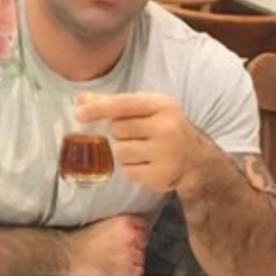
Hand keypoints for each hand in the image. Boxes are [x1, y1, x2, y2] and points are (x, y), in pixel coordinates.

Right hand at [64, 215, 146, 275]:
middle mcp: (131, 236)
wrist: (71, 256)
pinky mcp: (128, 270)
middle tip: (121, 246)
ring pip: (141, 255)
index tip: (132, 232)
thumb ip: (120, 221)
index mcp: (125, 221)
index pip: (143, 222)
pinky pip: (138, 269)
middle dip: (136, 242)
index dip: (136, 228)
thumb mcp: (103, 221)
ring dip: (134, 256)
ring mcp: (131, 254)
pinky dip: (132, 269)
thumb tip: (130, 222)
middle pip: (143, 239)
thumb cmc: (82, 239)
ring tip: (118, 257)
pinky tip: (119, 267)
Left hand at [76, 93, 200, 191]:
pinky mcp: (160, 175)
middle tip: (139, 135)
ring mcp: (164, 153)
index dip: (99, 108)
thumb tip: (80, 99)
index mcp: (162, 105)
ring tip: (144, 151)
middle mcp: (165, 127)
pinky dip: (133, 169)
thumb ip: (115, 103)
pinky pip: (128, 171)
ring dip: (125, 152)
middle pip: (117, 129)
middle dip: (121, 134)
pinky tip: (148, 164)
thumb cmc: (166, 128)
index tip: (79, 114)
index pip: (124, 104)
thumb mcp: (148, 109)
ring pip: (120, 152)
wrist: (197, 160)